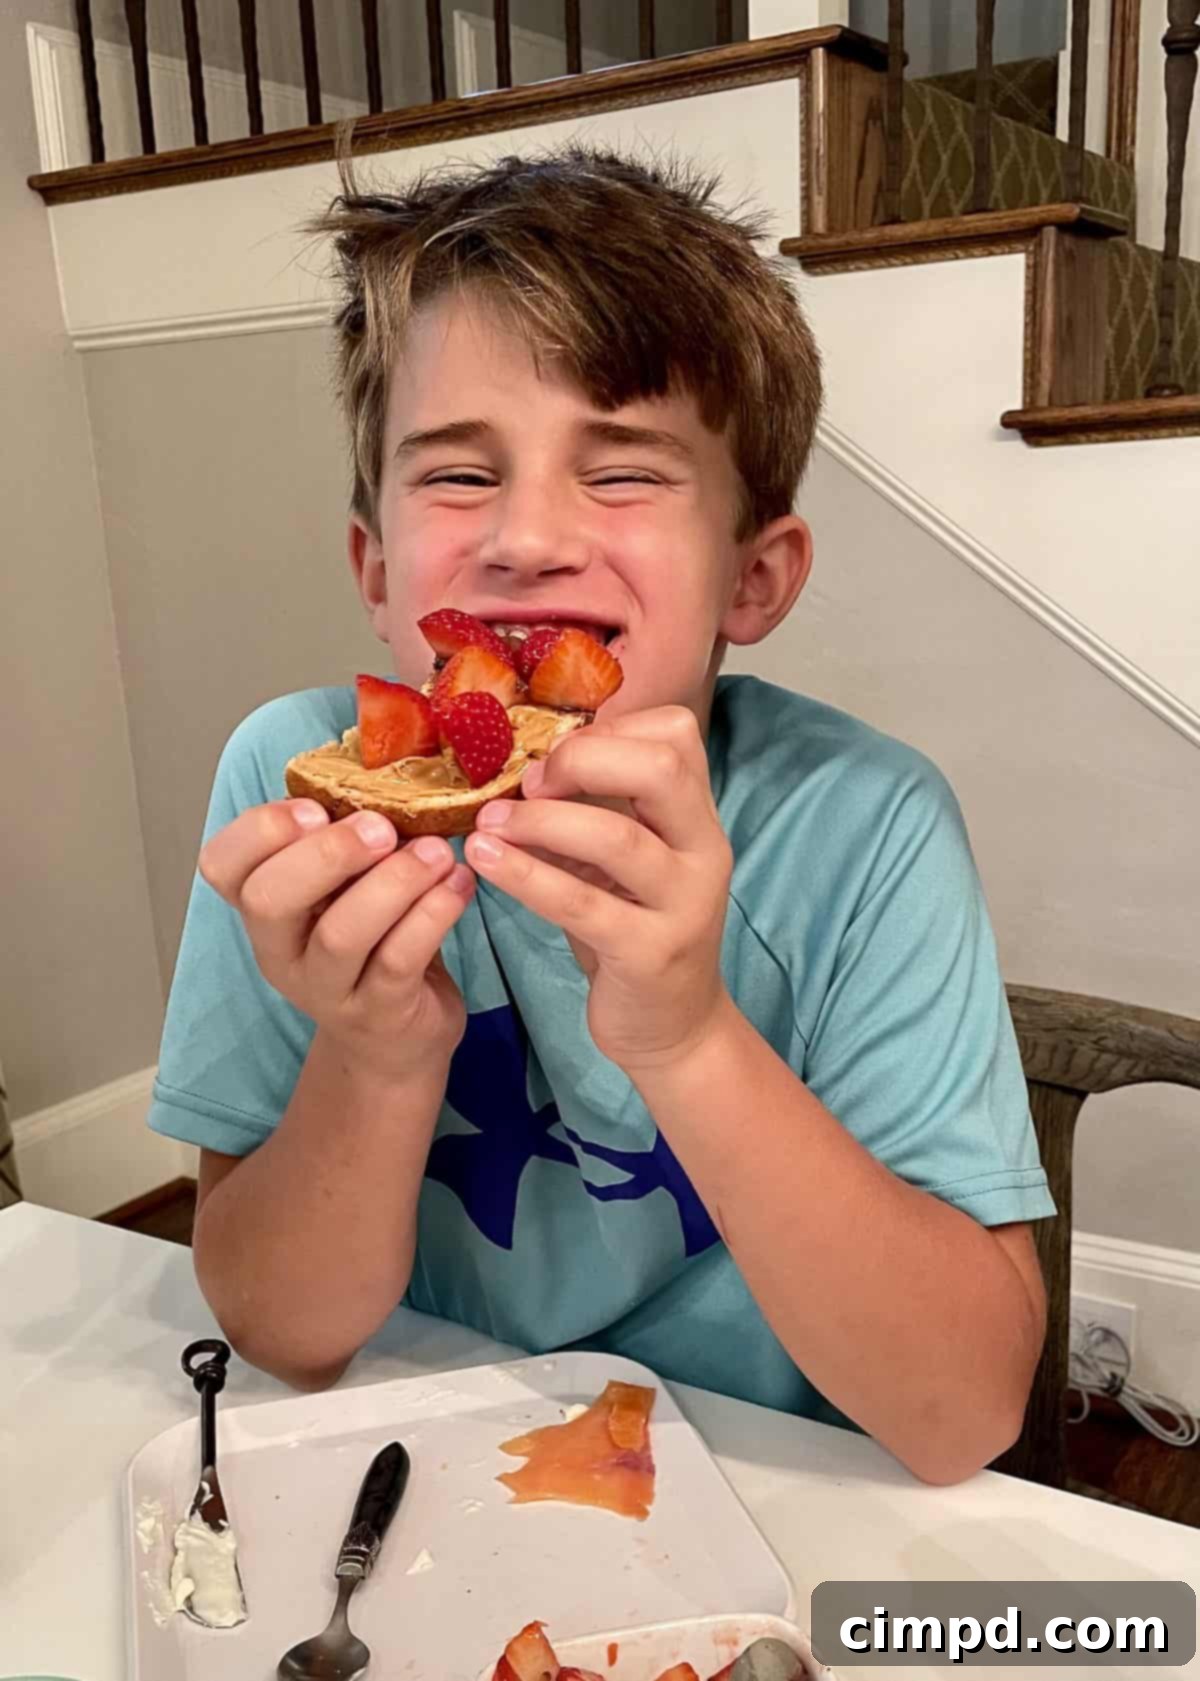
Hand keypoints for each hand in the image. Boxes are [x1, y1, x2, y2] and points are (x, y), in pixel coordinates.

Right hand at [199, 801, 475, 1083]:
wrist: (397, 1040)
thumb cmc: (374, 945)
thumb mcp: (348, 892)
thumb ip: (349, 846)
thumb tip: (385, 779)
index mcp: (265, 912)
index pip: (221, 866)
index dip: (259, 830)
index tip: (315, 808)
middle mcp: (282, 953)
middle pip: (270, 899)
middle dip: (327, 853)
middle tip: (382, 828)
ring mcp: (327, 990)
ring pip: (341, 933)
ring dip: (394, 881)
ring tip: (439, 853)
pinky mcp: (379, 1013)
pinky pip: (399, 959)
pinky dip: (432, 914)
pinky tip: (459, 885)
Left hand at [464, 706, 732, 1076]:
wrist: (672, 1027)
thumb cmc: (636, 930)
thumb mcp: (626, 861)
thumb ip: (597, 810)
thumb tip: (523, 762)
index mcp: (697, 818)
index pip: (676, 733)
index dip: (609, 728)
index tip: (554, 757)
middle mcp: (703, 851)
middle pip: (661, 768)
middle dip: (583, 759)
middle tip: (528, 783)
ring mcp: (683, 904)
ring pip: (617, 838)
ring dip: (540, 821)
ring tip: (487, 824)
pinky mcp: (650, 953)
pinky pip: (582, 903)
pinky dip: (527, 876)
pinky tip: (486, 862)